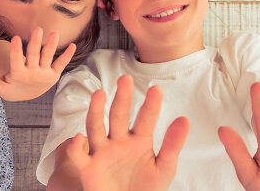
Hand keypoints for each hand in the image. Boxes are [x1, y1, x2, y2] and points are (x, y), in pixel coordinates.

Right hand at [0, 27, 75, 100]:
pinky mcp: (54, 74)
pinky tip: (72, 45)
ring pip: (48, 58)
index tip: (15, 38)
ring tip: (54, 34)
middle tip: (38, 29)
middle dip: (36, 43)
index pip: (16, 61)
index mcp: (19, 75)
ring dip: (51, 46)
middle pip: (34, 56)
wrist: (28, 96)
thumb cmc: (11, 88)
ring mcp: (45, 74)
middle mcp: (33, 74)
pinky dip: (67, 56)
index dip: (16, 50)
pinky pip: (61, 64)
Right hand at [67, 76, 189, 190]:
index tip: (157, 89)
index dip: (151, 105)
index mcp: (139, 141)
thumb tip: (184, 119)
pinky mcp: (88, 168)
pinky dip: (75, 147)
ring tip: (99, 94)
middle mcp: (119, 142)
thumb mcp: (164, 168)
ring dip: (96, 110)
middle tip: (125, 80)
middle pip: (118, 115)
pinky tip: (79, 137)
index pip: (145, 119)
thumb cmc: (146, 190)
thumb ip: (172, 145)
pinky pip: (78, 155)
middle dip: (122, 98)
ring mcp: (102, 153)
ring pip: (96, 127)